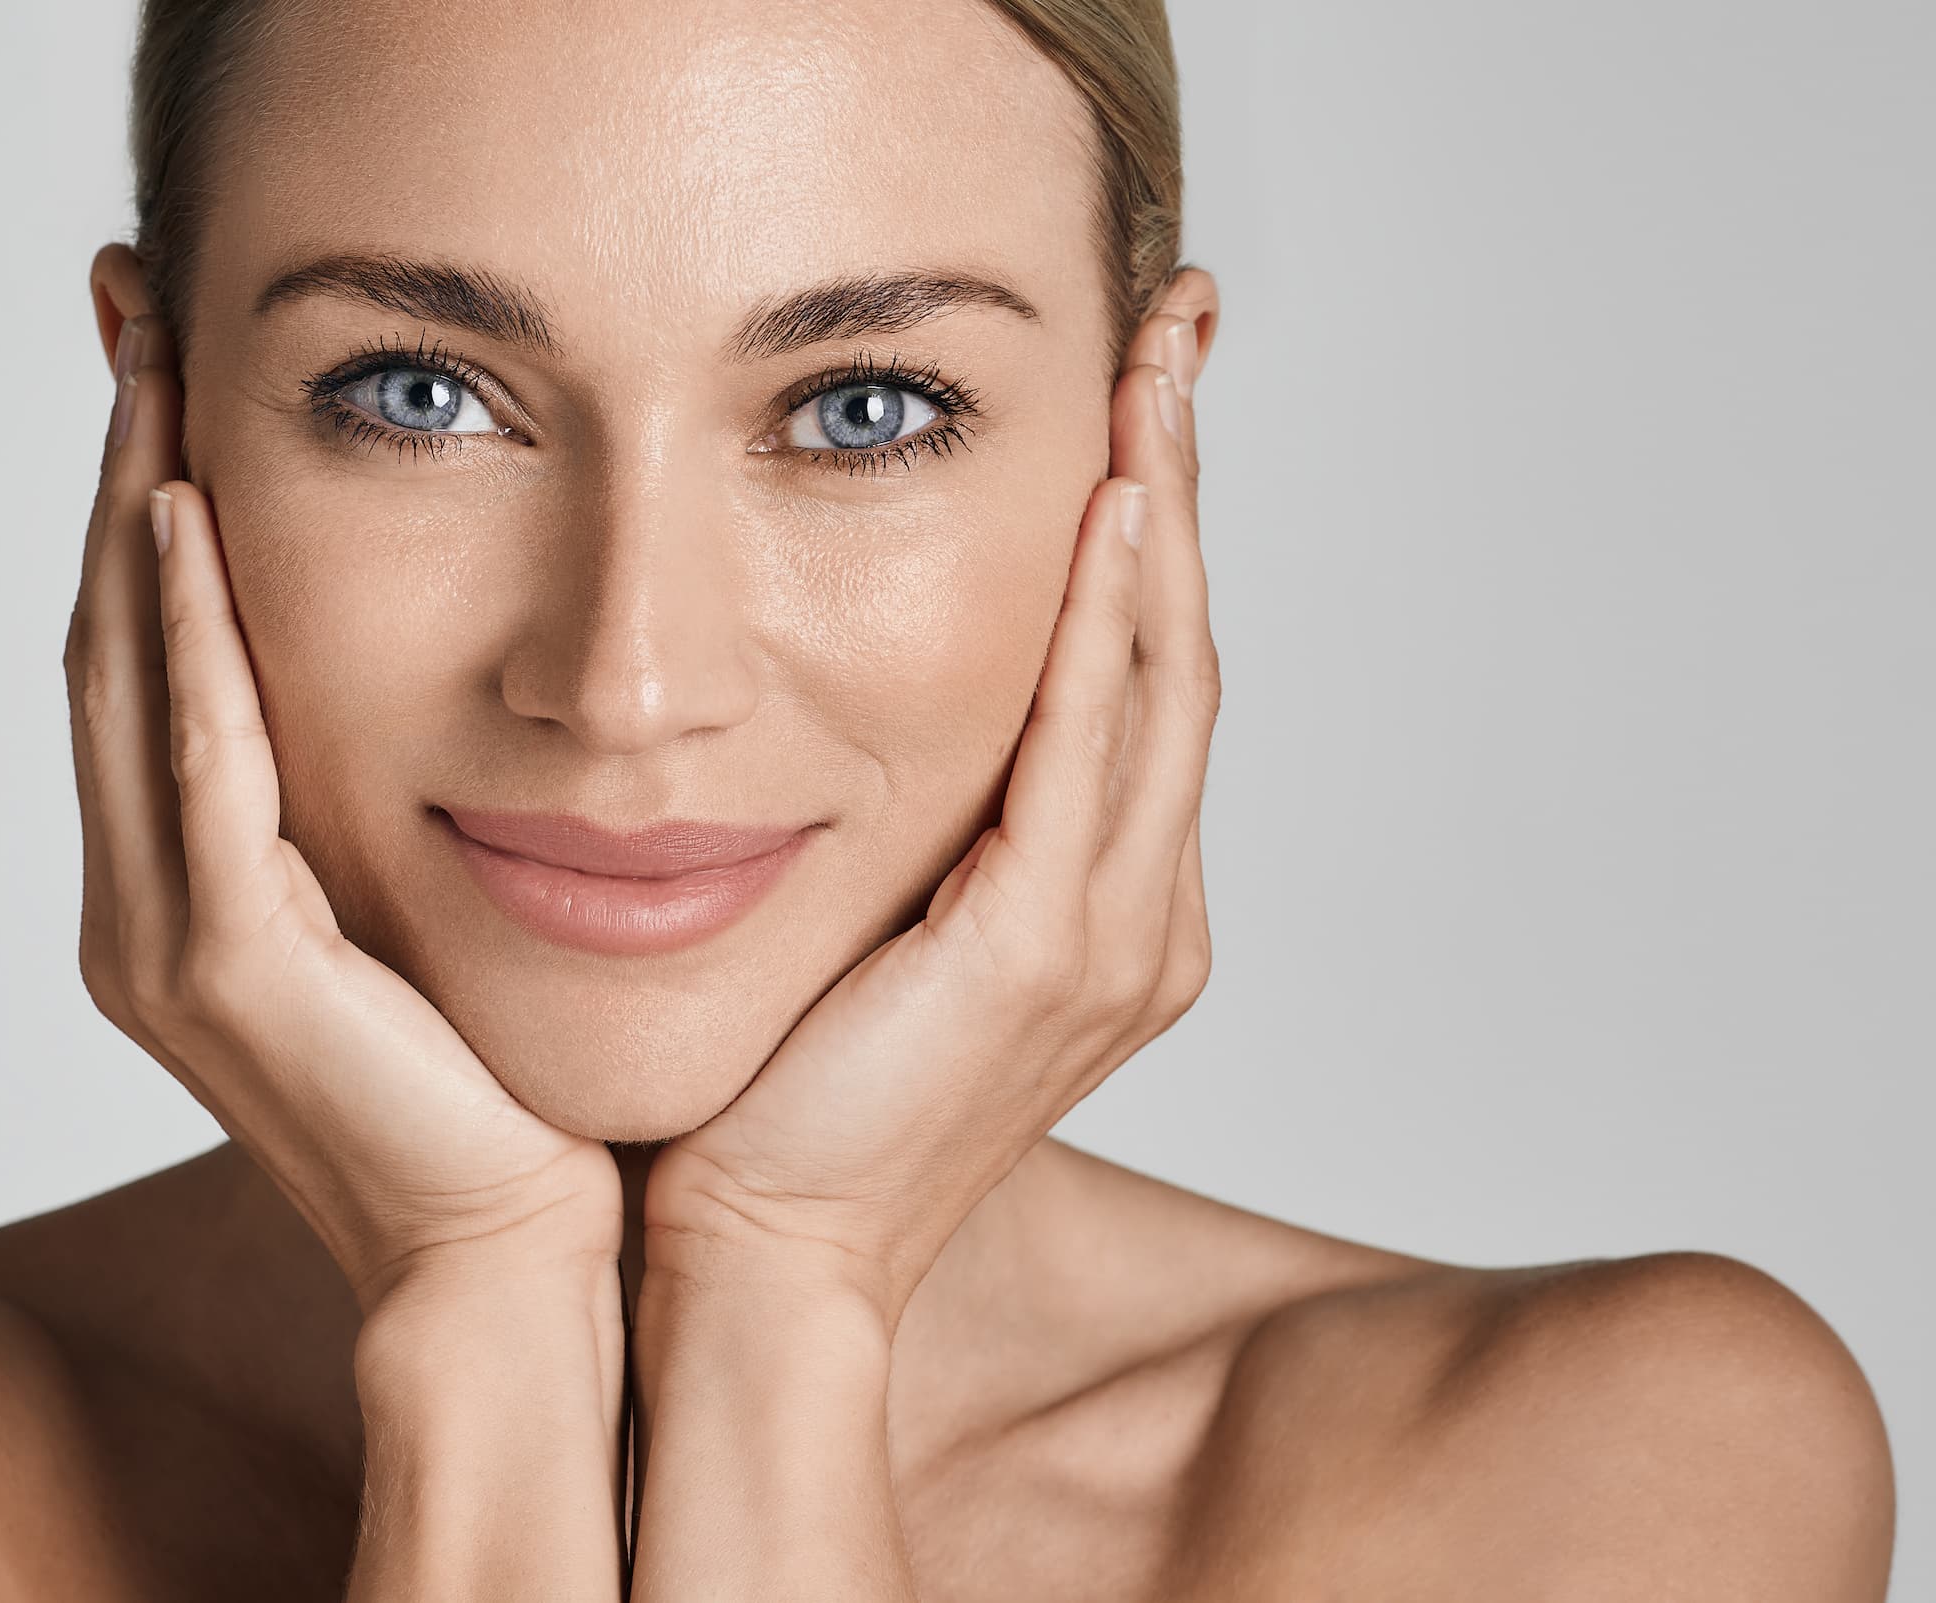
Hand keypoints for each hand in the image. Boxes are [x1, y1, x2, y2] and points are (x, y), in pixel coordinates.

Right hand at [64, 310, 619, 1313]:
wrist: (519, 1263)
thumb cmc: (496, 1097)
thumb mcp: (418, 911)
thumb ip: (370, 806)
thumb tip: (422, 679)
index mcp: (182, 903)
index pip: (145, 666)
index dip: (137, 512)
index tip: (160, 370)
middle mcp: (144, 917)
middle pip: (109, 647)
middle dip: (117, 472)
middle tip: (131, 313)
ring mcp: (168, 947)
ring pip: (128, 682)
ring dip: (134, 515)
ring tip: (152, 368)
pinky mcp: (231, 970)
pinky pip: (200, 766)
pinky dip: (187, 639)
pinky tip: (186, 519)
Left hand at [642, 305, 1219, 1320]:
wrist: (753, 1258)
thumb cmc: (780, 1100)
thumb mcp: (871, 926)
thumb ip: (918, 823)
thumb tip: (866, 696)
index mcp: (1101, 910)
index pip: (1143, 676)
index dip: (1152, 525)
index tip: (1138, 387)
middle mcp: (1139, 917)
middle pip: (1180, 651)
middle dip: (1182, 477)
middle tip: (1174, 324)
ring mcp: (1109, 940)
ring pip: (1160, 678)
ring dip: (1160, 511)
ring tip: (1152, 366)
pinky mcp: (1044, 956)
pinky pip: (1089, 750)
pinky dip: (1103, 622)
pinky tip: (1103, 506)